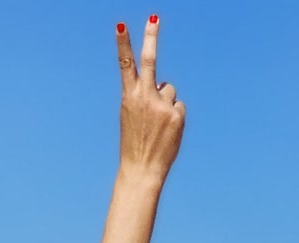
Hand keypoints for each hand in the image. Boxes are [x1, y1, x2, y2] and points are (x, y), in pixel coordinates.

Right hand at [116, 16, 185, 183]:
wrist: (142, 170)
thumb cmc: (135, 144)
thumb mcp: (133, 117)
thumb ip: (145, 96)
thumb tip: (163, 84)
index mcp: (129, 98)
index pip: (125, 65)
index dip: (123, 44)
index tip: (120, 25)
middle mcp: (145, 97)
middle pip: (149, 60)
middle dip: (151, 37)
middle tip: (154, 17)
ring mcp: (161, 105)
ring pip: (169, 89)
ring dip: (166, 102)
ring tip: (157, 124)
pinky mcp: (176, 114)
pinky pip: (178, 105)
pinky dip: (174, 116)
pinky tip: (166, 131)